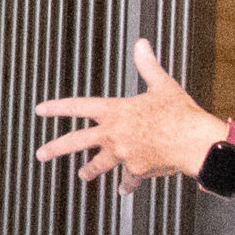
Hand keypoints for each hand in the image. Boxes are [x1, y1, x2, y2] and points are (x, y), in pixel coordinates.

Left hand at [35, 39, 220, 193]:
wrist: (194, 142)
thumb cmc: (180, 112)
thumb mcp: (162, 85)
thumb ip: (147, 66)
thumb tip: (141, 44)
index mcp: (116, 111)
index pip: (79, 106)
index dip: (58, 107)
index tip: (41, 110)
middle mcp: (114, 134)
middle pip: (77, 142)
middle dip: (56, 148)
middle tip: (41, 154)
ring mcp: (123, 154)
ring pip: (99, 165)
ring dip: (89, 170)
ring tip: (83, 175)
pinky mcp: (137, 170)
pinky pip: (129, 179)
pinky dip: (127, 184)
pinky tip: (123, 190)